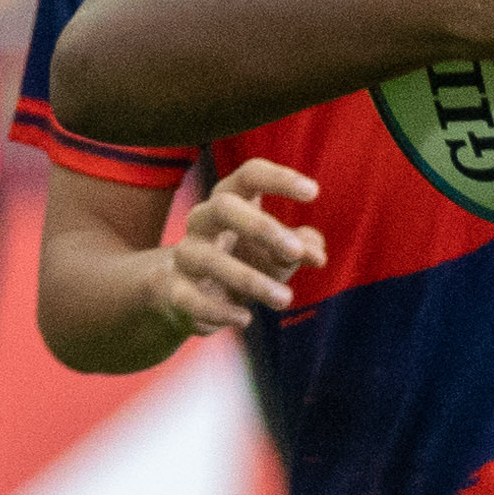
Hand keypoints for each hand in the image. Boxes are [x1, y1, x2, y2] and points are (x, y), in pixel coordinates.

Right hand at [140, 157, 324, 343]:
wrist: (192, 296)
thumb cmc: (244, 262)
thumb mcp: (277, 253)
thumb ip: (300, 249)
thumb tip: (317, 254)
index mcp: (230, 199)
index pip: (250, 175)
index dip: (279, 179)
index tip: (314, 192)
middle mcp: (203, 220)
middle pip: (224, 206)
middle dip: (261, 227)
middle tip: (295, 251)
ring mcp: (186, 254)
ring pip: (210, 259)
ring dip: (250, 279)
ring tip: (285, 298)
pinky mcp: (175, 290)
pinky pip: (192, 299)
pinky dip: (220, 311)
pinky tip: (245, 319)